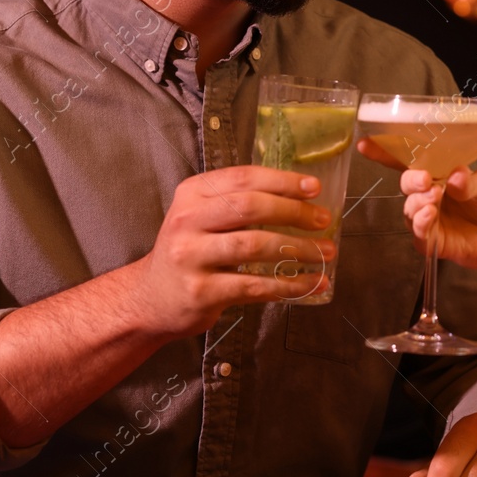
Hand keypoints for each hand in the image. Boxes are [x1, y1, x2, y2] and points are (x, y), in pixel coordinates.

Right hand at [135, 165, 334, 338]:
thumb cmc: (189, 252)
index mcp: (191, 194)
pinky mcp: (200, 292)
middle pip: (250, 206)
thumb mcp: (201, 216)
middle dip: (294, 212)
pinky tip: (310, 284)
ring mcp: (191, 257)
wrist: (150, 299)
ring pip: (255, 245)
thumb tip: (300, 196)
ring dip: (298, 249)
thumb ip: (237, 202)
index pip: (243, 178)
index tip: (314, 187)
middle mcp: (187, 221)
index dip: (283, 181)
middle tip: (323, 220)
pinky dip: (288, 285)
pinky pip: (254, 286)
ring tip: (326, 252)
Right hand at [365, 144, 476, 324]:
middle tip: (424, 179)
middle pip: (408, 185)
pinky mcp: (438, 243)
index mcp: (443, 174)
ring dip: (417, 202)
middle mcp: (434, 196)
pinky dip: (421, 224)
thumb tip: (453, 177)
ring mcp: (434, 220)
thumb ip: (471, 181)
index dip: (387, 152)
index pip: (412, 161)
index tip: (367, 143)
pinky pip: (420, 235)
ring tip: (434, 198)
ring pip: (410, 210)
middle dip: (411, 180)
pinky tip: (430, 215)